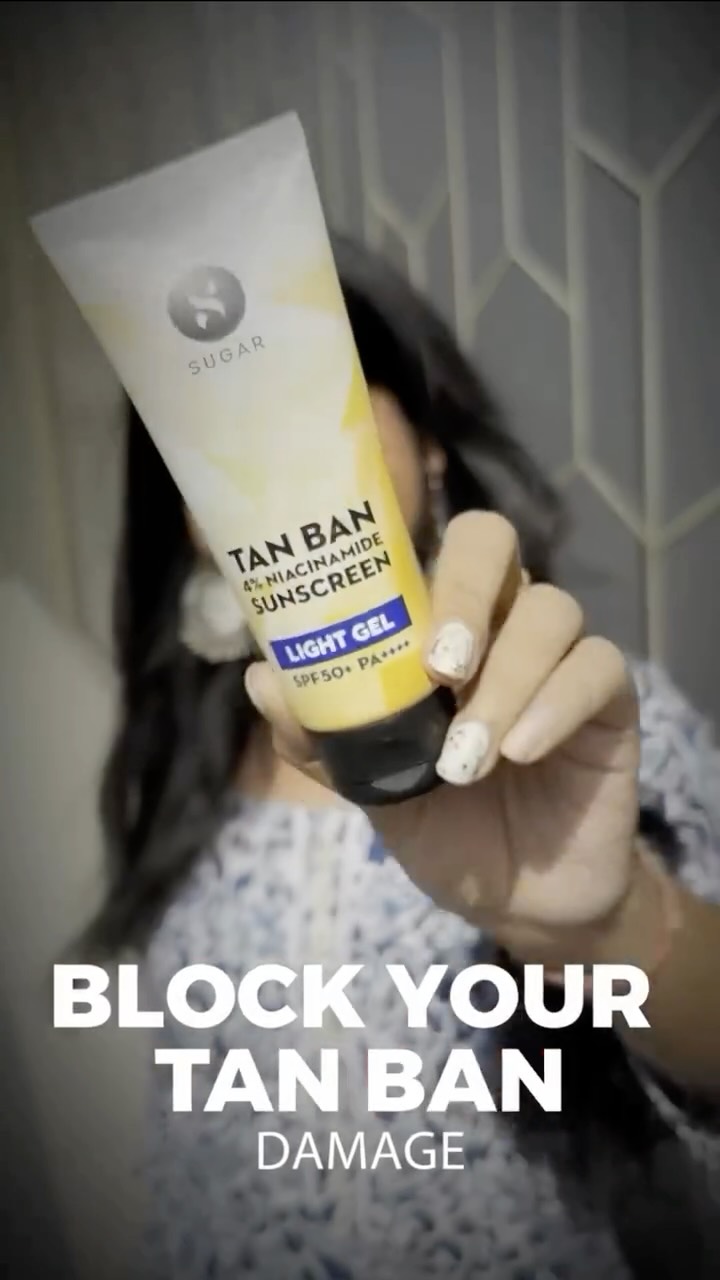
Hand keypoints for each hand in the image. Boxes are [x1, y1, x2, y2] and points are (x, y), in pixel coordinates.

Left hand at [244, 512, 645, 965]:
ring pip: (550, 612)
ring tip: (467, 759)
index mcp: (440, 625)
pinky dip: (555, 704)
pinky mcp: (610, 700)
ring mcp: (560, 655)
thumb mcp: (370, 787)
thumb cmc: (439, 823)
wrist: (514, 898)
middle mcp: (501, 621)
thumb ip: (321, 736)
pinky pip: (599, 667)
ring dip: (504, 682)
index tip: (376, 620)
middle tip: (438, 667)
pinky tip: (523, 750)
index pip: (426, 546)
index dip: (407, 556)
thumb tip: (260, 677)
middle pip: (494, 541)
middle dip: (463, 594)